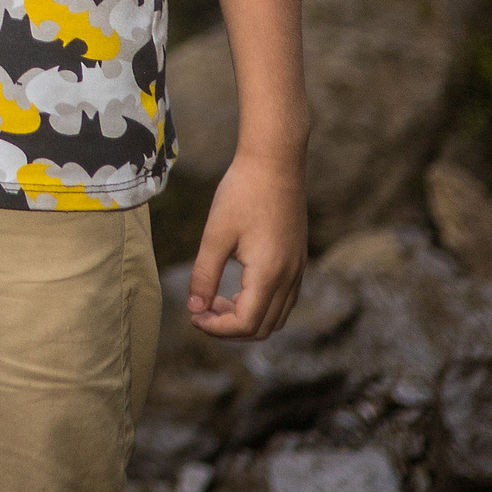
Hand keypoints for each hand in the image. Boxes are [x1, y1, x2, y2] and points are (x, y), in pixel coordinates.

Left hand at [188, 152, 305, 338]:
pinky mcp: (298, 260)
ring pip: (276, 317)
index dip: (217, 328)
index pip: (246, 324)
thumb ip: (204, 274)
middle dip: (229, 328)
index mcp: (269, 274)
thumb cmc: (242, 193)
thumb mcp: (215, 235)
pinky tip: (236, 288)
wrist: (274, 163)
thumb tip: (194, 307)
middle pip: (263, 328)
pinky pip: (284, 299)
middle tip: (200, 310)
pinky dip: (260, 305)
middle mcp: (289, 278)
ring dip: (246, 319)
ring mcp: (298, 270)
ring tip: (215, 299)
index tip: (193, 315)